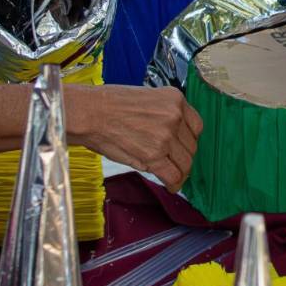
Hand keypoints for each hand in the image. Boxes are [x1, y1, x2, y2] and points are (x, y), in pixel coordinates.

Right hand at [71, 85, 201, 188]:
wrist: (89, 112)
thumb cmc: (109, 104)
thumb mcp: (147, 99)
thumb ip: (165, 117)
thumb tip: (173, 141)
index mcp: (175, 99)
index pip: (196, 126)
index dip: (189, 140)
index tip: (182, 147)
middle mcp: (175, 116)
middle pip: (191, 146)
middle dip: (183, 157)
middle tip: (173, 164)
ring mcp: (166, 136)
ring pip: (185, 162)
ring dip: (179, 172)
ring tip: (172, 177)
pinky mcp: (154, 155)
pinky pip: (173, 175)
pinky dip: (174, 184)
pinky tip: (170, 186)